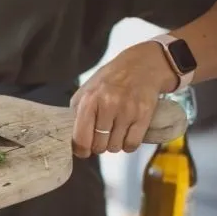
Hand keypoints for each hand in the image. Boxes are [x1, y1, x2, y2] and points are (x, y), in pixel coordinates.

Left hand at [70, 42, 177, 156]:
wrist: (142, 64)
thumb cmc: (110, 80)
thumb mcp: (86, 91)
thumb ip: (76, 113)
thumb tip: (72, 139)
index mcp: (89, 100)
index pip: (81, 138)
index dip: (81, 150)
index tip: (83, 151)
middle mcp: (108, 105)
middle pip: (99, 145)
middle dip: (98, 146)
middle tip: (100, 138)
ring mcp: (128, 111)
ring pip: (115, 147)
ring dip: (113, 145)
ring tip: (113, 134)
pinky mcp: (144, 115)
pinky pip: (132, 144)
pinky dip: (127, 145)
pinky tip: (125, 137)